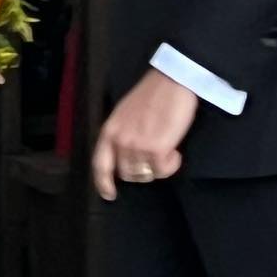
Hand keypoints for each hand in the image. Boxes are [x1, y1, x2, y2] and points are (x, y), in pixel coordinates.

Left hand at [91, 69, 198, 201]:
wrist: (171, 82)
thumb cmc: (151, 96)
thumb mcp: (125, 115)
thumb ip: (122, 134)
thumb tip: (126, 154)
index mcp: (109, 131)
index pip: (100, 164)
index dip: (103, 183)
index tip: (110, 194)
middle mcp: (120, 141)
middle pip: (127, 173)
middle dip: (142, 171)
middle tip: (156, 158)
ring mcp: (137, 146)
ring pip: (145, 174)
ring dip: (158, 167)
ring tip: (168, 151)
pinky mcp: (156, 149)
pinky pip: (162, 171)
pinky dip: (171, 165)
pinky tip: (175, 152)